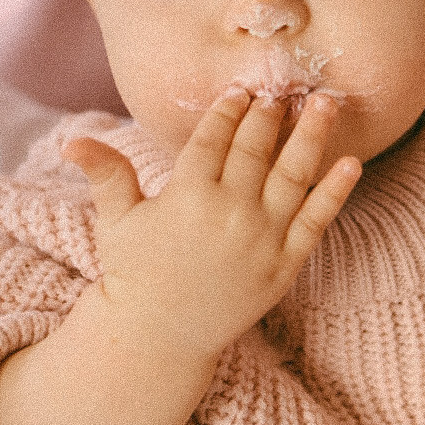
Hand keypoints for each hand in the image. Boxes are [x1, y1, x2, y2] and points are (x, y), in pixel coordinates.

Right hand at [64, 89, 360, 359]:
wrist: (163, 335)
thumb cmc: (136, 273)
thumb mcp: (117, 221)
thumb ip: (107, 174)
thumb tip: (71, 140)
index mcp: (188, 195)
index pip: (214, 140)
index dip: (228, 112)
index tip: (241, 91)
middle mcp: (230, 211)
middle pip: (257, 149)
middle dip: (272, 115)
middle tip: (285, 89)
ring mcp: (262, 237)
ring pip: (294, 174)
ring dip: (312, 135)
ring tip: (327, 104)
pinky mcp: (285, 263)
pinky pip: (317, 220)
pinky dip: (336, 191)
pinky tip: (352, 162)